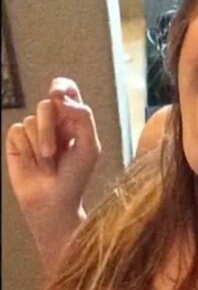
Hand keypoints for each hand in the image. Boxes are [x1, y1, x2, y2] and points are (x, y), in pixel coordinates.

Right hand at [5, 77, 101, 219]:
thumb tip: (59, 97)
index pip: (66, 91)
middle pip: (46, 104)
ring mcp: (34, 131)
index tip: (57, 95)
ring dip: (40, 145)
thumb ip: (82, 117)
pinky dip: (26, 149)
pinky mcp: (17, 141)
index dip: (61, 87)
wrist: (53, 201)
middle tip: (53, 152)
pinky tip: (32, 164)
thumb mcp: (89, 147)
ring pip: (31, 120)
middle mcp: (53, 122)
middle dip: (49, 128)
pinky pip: (17, 131)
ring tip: (47, 165)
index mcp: (73, 120)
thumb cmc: (75, 177)